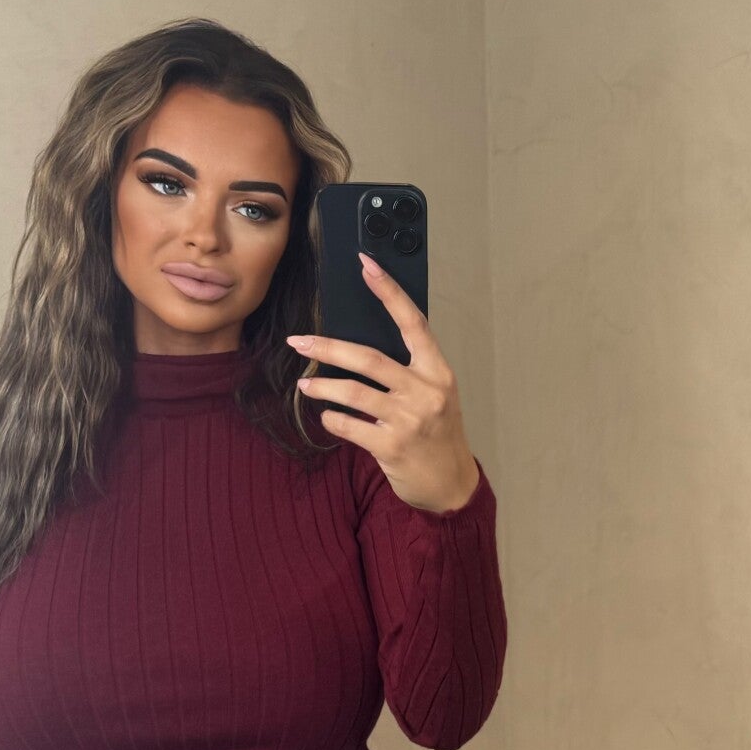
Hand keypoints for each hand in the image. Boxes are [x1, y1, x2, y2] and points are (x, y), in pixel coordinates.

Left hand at [289, 255, 480, 513]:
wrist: (451, 484)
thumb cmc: (439, 435)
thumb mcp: (437, 395)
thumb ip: (410, 371)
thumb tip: (362, 348)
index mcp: (438, 372)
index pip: (413, 323)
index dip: (389, 292)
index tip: (367, 265)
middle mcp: (426, 392)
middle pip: (369, 358)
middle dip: (327, 346)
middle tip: (299, 340)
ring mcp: (409, 420)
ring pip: (353, 392)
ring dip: (322, 386)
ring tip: (306, 384)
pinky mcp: (392, 446)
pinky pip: (349, 425)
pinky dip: (333, 419)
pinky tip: (328, 416)